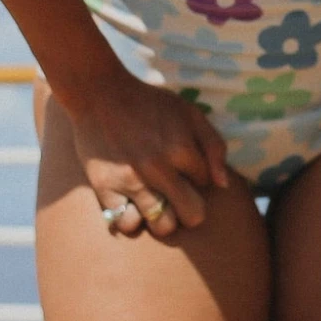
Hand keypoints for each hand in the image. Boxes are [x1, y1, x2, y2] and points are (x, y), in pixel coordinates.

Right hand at [64, 70, 230, 240]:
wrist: (99, 94)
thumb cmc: (148, 103)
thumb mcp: (189, 112)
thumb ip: (214, 146)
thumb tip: (222, 185)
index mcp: (181, 148)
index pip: (206, 183)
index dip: (198, 176)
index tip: (185, 167)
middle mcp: (158, 168)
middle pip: (192, 215)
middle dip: (191, 209)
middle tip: (179, 199)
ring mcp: (130, 180)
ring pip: (162, 226)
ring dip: (164, 219)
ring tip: (157, 204)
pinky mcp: (104, 187)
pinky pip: (126, 224)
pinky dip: (133, 220)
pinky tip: (132, 205)